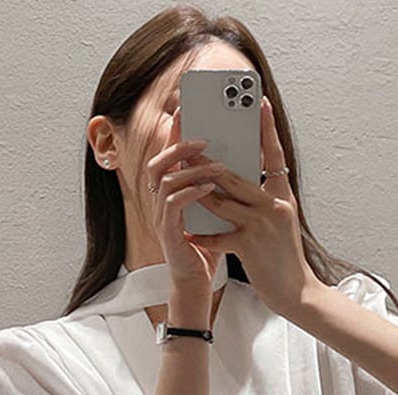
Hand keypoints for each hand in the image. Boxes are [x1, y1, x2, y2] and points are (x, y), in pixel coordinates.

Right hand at [146, 106, 226, 293]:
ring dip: (188, 168)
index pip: (170, 157)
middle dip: (177, 144)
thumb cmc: (207, 248)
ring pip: (165, 181)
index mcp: (172, 194)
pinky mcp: (168, 234)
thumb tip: (240, 159)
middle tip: (201, 135)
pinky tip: (207, 188)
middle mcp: (162, 203)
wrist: (198, 282)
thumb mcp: (215, 212)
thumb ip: (219, 188)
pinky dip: (189, 193)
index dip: (175, 133)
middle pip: (157, 162)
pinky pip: (172, 205)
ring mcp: (163, 218)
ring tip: (213, 163)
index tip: (188, 109)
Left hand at [183, 95, 320, 315]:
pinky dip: (203, 236)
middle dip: (210, 159)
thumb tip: (237, 182)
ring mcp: (261, 225)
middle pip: (236, 175)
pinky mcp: (249, 246)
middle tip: (191, 142)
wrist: (296, 292)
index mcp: (283, 198)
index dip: (267, 128)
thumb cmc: (284, 258)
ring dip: (198, 190)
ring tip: (180, 178)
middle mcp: (274, 206)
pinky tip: (190, 234)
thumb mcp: (280, 223)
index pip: (276, 156)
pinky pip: (218, 236)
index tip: (259, 102)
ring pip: (222, 201)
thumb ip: (263, 201)